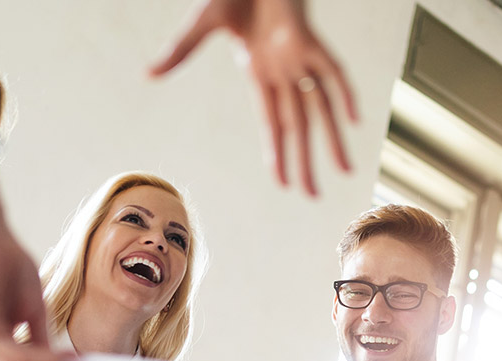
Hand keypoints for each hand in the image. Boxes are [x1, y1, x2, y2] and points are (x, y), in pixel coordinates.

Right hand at [150, 0, 357, 195]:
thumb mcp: (205, 22)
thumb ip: (181, 50)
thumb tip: (148, 74)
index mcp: (261, 74)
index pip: (273, 124)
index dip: (278, 154)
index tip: (284, 184)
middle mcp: (284, 73)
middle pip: (299, 125)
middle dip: (306, 160)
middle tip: (313, 196)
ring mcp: (299, 58)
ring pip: (321, 106)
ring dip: (333, 139)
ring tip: (346, 170)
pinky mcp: (310, 39)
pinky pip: (331, 72)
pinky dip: (343, 94)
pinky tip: (353, 118)